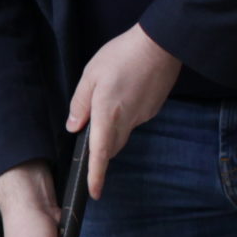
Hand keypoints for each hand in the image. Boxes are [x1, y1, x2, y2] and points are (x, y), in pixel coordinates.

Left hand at [66, 23, 179, 198]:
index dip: (96, 176)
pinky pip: (134, 120)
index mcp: (107, 115)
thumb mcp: (90, 75)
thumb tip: (74, 126)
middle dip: (100, 148)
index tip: (94, 192)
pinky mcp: (153, 109)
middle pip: (111, 147)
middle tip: (90, 129)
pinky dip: (126, 114)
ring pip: (123, 133)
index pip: (99, 155)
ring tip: (109, 99)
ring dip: (112, 128)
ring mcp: (143, 116)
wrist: (162, 44)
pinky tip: (126, 91)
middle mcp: (127, 121)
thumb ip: (80, 103)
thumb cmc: (123, 55)